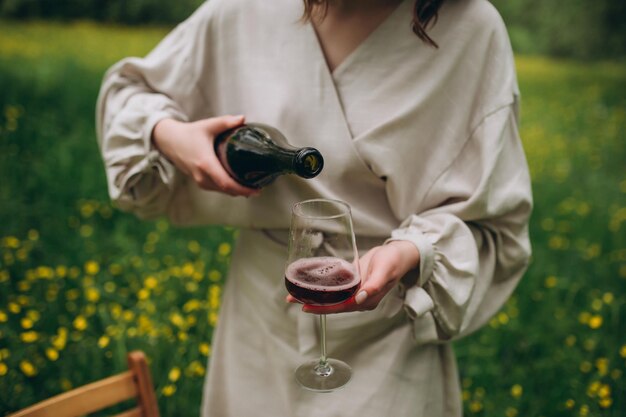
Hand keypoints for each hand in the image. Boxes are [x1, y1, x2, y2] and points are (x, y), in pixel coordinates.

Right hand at [152, 115, 259, 196]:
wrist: (169, 141)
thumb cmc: (190, 133)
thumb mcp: (208, 126)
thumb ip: (226, 122)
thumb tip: (243, 119)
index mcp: (206, 164)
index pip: (227, 183)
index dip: (243, 189)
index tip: (257, 190)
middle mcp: (202, 176)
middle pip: (227, 190)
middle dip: (244, 191)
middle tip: (259, 187)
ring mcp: (200, 181)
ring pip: (222, 191)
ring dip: (237, 191)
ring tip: (252, 186)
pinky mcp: (199, 182)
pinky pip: (217, 189)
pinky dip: (229, 189)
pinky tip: (239, 184)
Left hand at [286, 240, 419, 313]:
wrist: (398, 253)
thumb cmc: (393, 261)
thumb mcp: (384, 270)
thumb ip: (374, 285)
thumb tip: (360, 299)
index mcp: (366, 300)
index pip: (340, 307)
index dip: (322, 308)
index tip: (305, 306)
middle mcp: (359, 299)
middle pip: (333, 304)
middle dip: (312, 302)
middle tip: (291, 298)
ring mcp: (356, 292)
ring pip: (332, 297)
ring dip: (315, 295)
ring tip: (295, 292)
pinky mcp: (353, 283)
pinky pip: (336, 288)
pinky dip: (323, 287)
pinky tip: (311, 284)